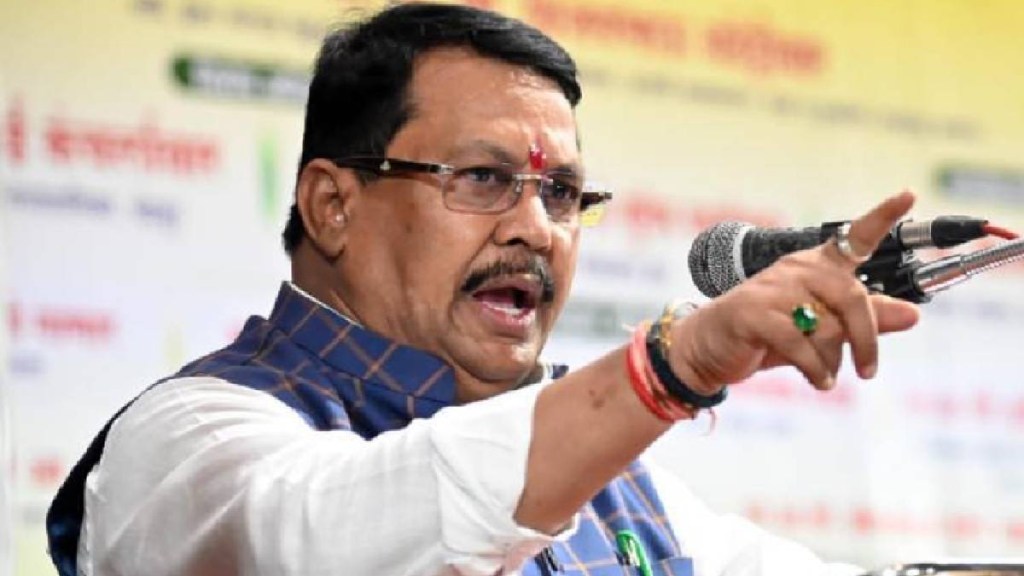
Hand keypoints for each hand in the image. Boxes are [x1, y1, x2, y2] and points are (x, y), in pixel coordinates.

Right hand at [671, 191, 921, 392]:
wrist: (709, 347)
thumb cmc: (769, 334)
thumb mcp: (822, 329)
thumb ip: (866, 321)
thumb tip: (913, 315)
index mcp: (817, 266)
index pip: (855, 237)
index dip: (883, 216)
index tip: (908, 195)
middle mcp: (797, 269)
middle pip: (851, 297)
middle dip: (866, 339)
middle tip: (868, 370)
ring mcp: (773, 289)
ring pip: (827, 326)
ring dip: (831, 361)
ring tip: (826, 376)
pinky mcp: (754, 313)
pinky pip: (800, 345)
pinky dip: (815, 369)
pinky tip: (818, 381)